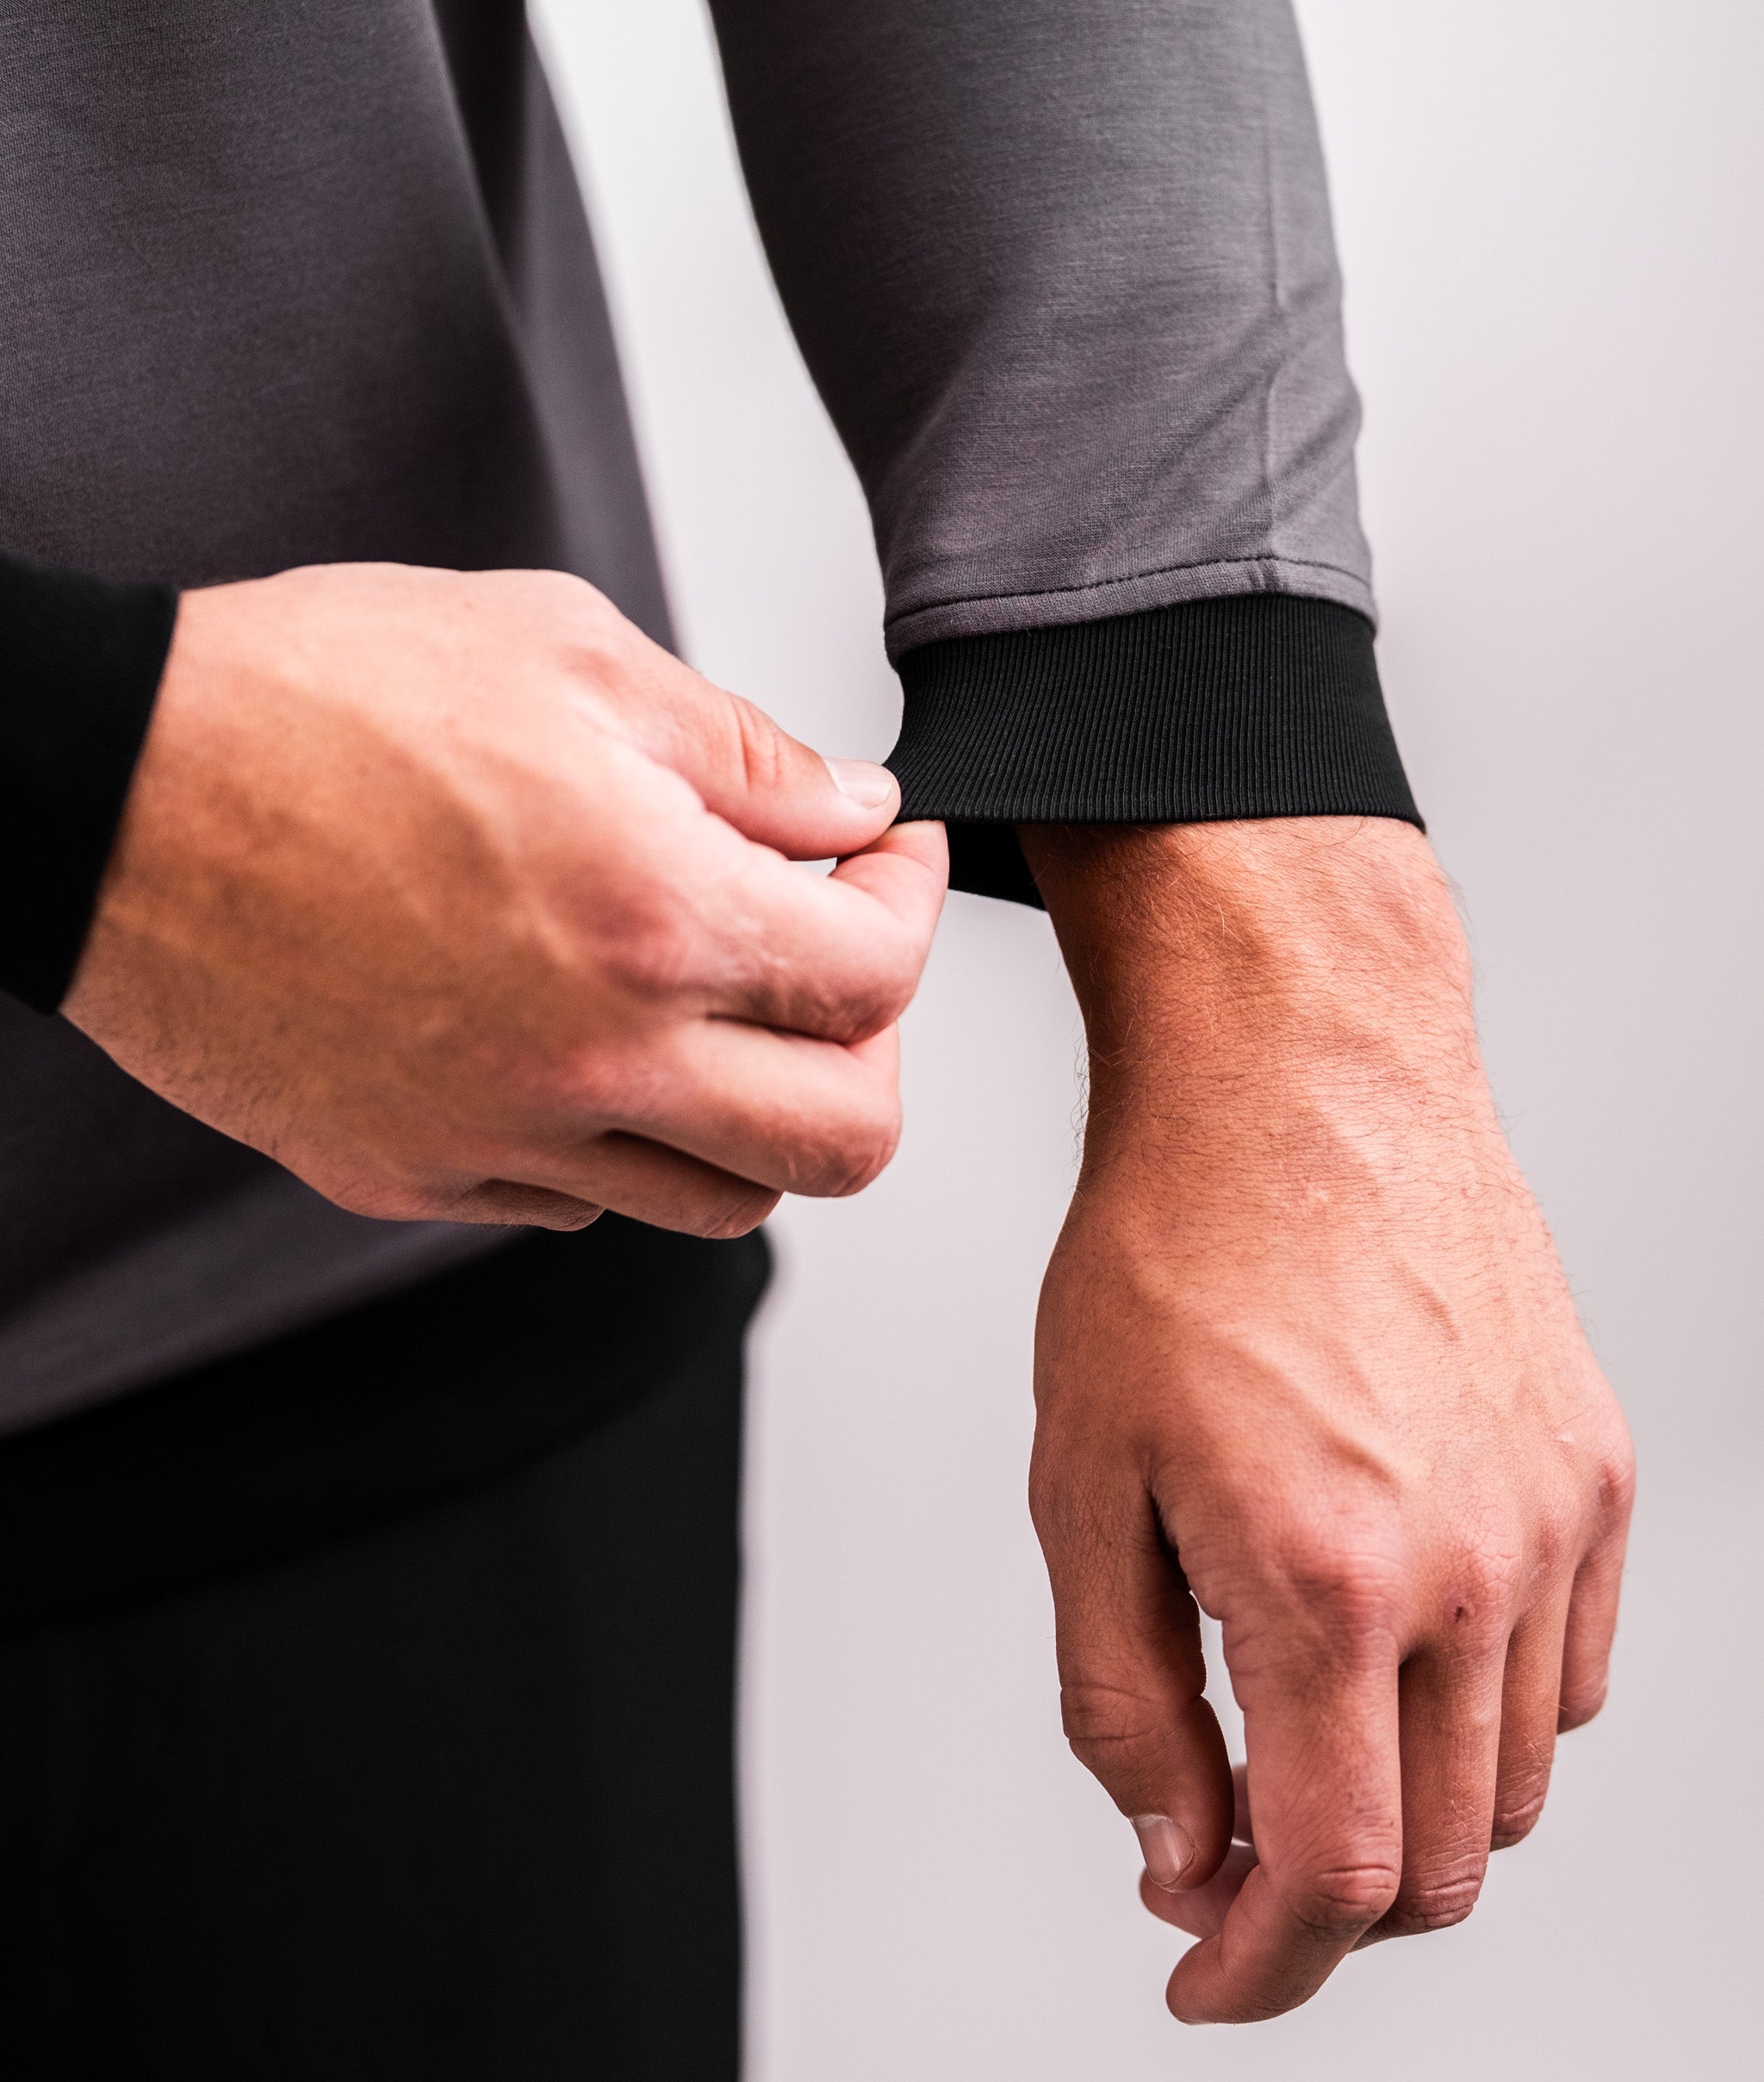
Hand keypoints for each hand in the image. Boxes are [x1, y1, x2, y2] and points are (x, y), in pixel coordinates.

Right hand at [65, 562, 945, 1233]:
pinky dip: (617, 1136)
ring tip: (712, 1004)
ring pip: (719, 1201)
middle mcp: (592, 1061)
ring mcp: (496, 1140)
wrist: (101, 787)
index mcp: (654, 919)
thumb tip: (851, 813)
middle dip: (874, 1048)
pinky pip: (575, 1201)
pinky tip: (578, 1035)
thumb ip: (744, 753)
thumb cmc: (313, 696)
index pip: (879, 975)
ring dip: (754, 1110)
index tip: (883, 856)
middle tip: (829, 961)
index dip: (911, 903)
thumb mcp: (565, 652)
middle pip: (844, 1141)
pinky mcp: (409, 1174)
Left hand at [1020, 817, 1633, 2023]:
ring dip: (1408, 1805)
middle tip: (1226, 1854)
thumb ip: (1125, 1701)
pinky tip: (1394, 1642)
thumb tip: (1183, 1858)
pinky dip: (1486, 1711)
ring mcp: (1553, 1517)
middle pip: (1444, 1860)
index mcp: (1326, 1580)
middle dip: (1327, 1901)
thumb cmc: (1170, 1252)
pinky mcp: (1597, 1468)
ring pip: (1518, 1780)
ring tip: (1300, 1724)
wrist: (1297, 1083)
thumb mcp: (1080, 1483)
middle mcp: (1472, 1567)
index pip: (1335, 1876)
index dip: (1264, 1967)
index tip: (1203, 1977)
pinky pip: (1572, 1670)